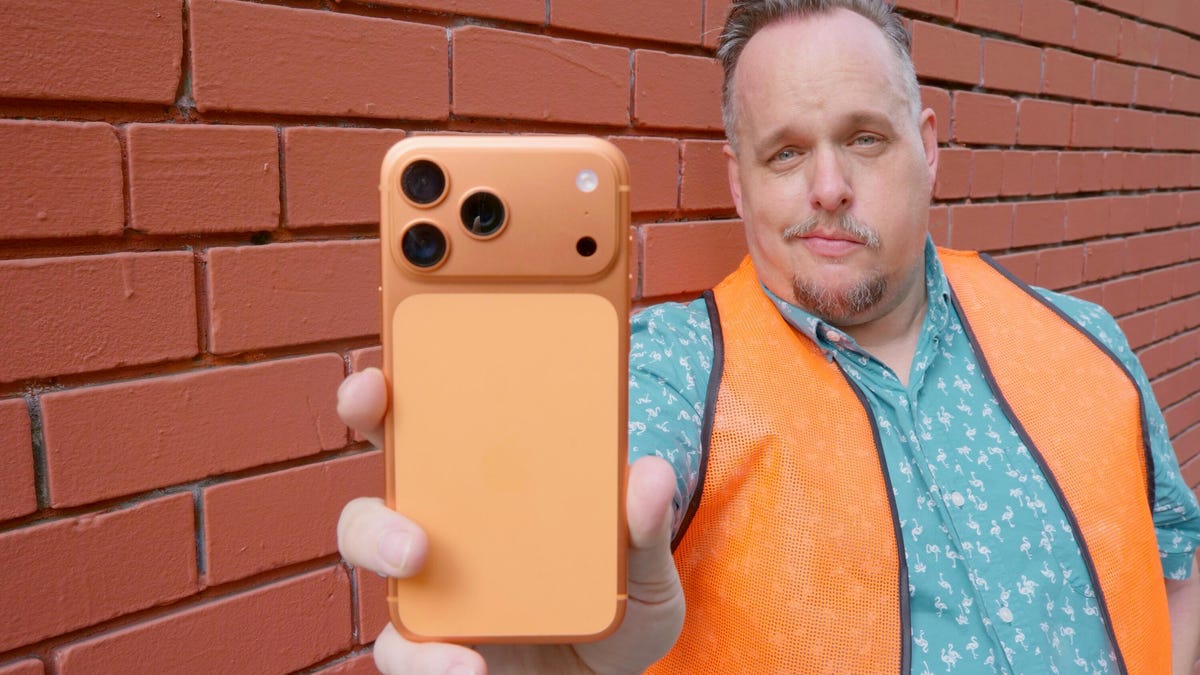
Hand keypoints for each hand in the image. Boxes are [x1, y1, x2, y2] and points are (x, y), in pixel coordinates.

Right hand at [336, 368, 684, 673]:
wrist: (613, 670)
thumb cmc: (615, 598)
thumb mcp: (643, 564)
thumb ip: (644, 526)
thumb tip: (650, 473)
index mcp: (478, 484)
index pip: (414, 430)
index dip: (378, 400)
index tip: (374, 383)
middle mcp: (439, 533)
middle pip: (370, 515)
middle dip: (373, 525)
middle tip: (415, 547)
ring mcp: (430, 595)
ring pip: (380, 599)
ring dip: (398, 611)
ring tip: (449, 631)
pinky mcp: (433, 651)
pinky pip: (406, 656)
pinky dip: (429, 665)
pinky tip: (471, 668)